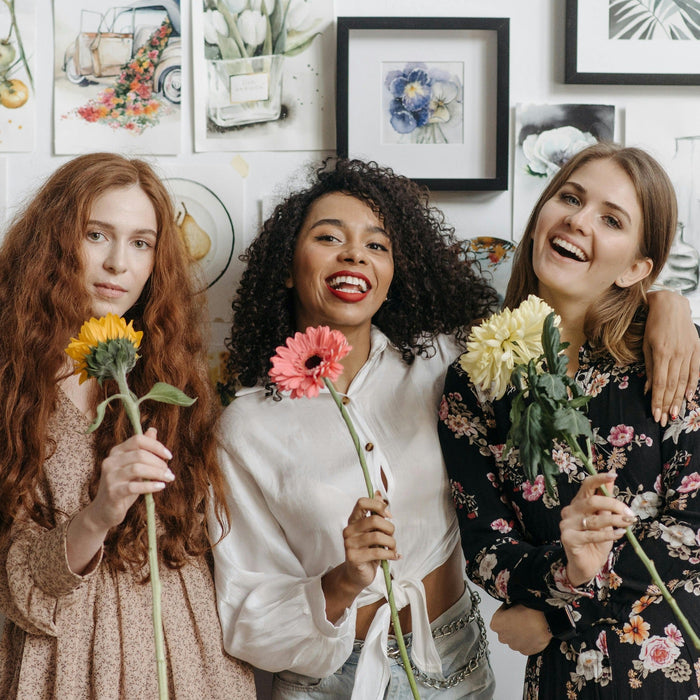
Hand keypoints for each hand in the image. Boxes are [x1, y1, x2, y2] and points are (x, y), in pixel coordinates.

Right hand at [88, 426, 174, 531]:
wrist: (104, 511)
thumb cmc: (124, 486)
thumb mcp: (134, 466)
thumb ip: (143, 449)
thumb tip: (153, 430)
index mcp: (117, 451)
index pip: (138, 440)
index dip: (156, 446)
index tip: (169, 456)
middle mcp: (110, 461)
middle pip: (140, 454)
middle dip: (159, 462)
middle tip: (169, 472)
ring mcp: (110, 477)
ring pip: (137, 468)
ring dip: (157, 473)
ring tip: (168, 479)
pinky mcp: (112, 492)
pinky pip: (134, 487)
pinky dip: (150, 486)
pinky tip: (160, 487)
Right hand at [340, 491, 397, 590]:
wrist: (356, 575)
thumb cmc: (367, 551)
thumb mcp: (373, 531)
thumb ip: (376, 514)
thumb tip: (379, 494)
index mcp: (353, 520)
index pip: (362, 502)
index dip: (378, 506)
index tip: (388, 515)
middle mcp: (349, 530)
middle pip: (374, 520)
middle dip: (390, 528)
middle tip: (392, 536)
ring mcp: (350, 544)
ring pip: (378, 536)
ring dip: (391, 543)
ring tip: (393, 549)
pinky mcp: (354, 557)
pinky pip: (377, 552)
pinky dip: (390, 554)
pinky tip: (394, 556)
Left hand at [490, 604, 550, 654]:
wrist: (546, 622)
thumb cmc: (529, 610)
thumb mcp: (514, 601)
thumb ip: (508, 607)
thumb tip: (509, 607)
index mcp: (496, 624)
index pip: (498, 618)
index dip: (505, 613)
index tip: (512, 609)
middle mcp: (503, 637)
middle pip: (505, 630)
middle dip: (511, 625)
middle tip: (521, 618)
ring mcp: (514, 646)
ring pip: (514, 639)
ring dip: (519, 633)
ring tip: (529, 625)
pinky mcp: (525, 652)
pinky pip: (524, 645)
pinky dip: (527, 640)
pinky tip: (533, 632)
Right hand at [559, 472, 634, 585]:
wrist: (586, 565)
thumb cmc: (597, 542)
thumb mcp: (605, 520)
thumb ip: (606, 502)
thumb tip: (612, 479)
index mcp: (578, 503)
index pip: (586, 485)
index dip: (599, 479)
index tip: (614, 475)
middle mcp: (570, 511)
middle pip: (592, 501)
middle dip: (614, 505)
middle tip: (630, 513)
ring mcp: (567, 524)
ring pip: (594, 519)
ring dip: (616, 521)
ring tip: (628, 523)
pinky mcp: (568, 538)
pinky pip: (592, 534)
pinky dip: (609, 534)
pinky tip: (620, 534)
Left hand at [645, 290, 699, 425]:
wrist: (671, 305)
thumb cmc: (653, 325)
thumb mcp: (645, 345)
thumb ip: (649, 367)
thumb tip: (647, 388)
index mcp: (661, 353)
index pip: (659, 383)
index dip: (657, 401)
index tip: (655, 414)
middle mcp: (677, 355)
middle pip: (672, 385)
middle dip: (667, 405)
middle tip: (664, 421)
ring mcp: (689, 352)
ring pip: (684, 381)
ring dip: (679, 399)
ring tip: (675, 414)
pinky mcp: (697, 349)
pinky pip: (696, 370)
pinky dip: (693, 385)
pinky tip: (689, 397)